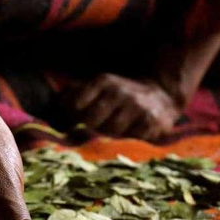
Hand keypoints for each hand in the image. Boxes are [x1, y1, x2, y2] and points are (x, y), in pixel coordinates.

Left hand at [64, 74, 180, 141]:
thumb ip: (78, 92)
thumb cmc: (122, 95)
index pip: (75, 104)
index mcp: (103, 81)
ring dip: (112, 134)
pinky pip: (131, 137)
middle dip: (93, 127)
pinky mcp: (151, 121)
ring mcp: (135, 106)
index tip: (77, 119)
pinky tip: (135, 128)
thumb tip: (57, 103)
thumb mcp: (102, 86)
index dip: (73, 116)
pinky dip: (132, 136)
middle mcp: (119, 91)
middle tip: (100, 126)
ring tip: (118, 126)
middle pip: (91, 121)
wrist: (162, 94)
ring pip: (111, 132)